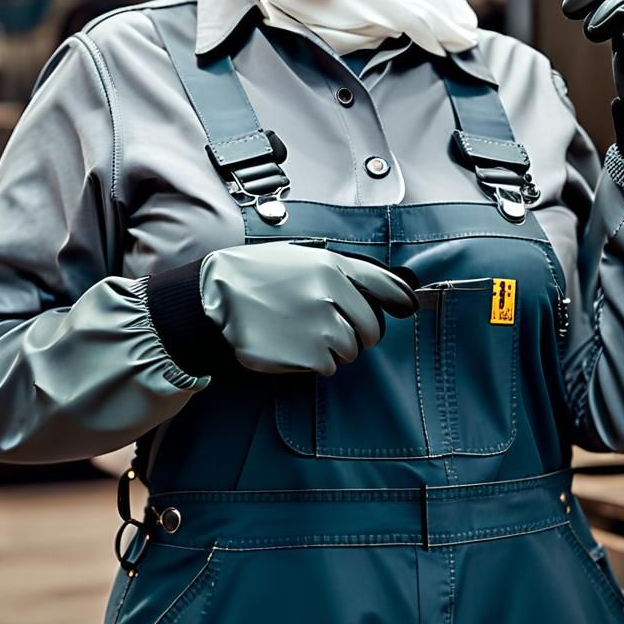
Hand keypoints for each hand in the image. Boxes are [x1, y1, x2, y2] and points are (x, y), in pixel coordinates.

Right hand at [199, 241, 418, 375]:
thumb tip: (372, 284)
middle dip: (358, 332)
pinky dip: (315, 362)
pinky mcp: (308, 355)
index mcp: (331, 266)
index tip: (408, 306)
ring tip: (303, 334)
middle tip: (332, 328)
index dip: (400, 298)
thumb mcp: (296, 256)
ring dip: (334, 348)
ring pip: (351, 349)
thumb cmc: (253, 275)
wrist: (214, 300)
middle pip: (371, 327)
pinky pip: (329, 366)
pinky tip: (293, 347)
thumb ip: (335, 268)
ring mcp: (321, 326)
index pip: (384, 285)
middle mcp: (331, 294)